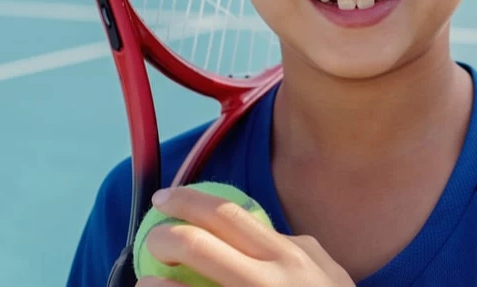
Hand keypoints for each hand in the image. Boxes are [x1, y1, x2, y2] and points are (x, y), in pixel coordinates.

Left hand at [136, 186, 354, 286]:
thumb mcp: (328, 274)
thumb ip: (295, 250)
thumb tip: (258, 230)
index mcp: (286, 258)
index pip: (227, 215)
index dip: (187, 201)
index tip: (162, 199)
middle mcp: (264, 282)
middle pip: (196, 245)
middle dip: (161, 237)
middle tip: (152, 240)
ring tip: (148, 285)